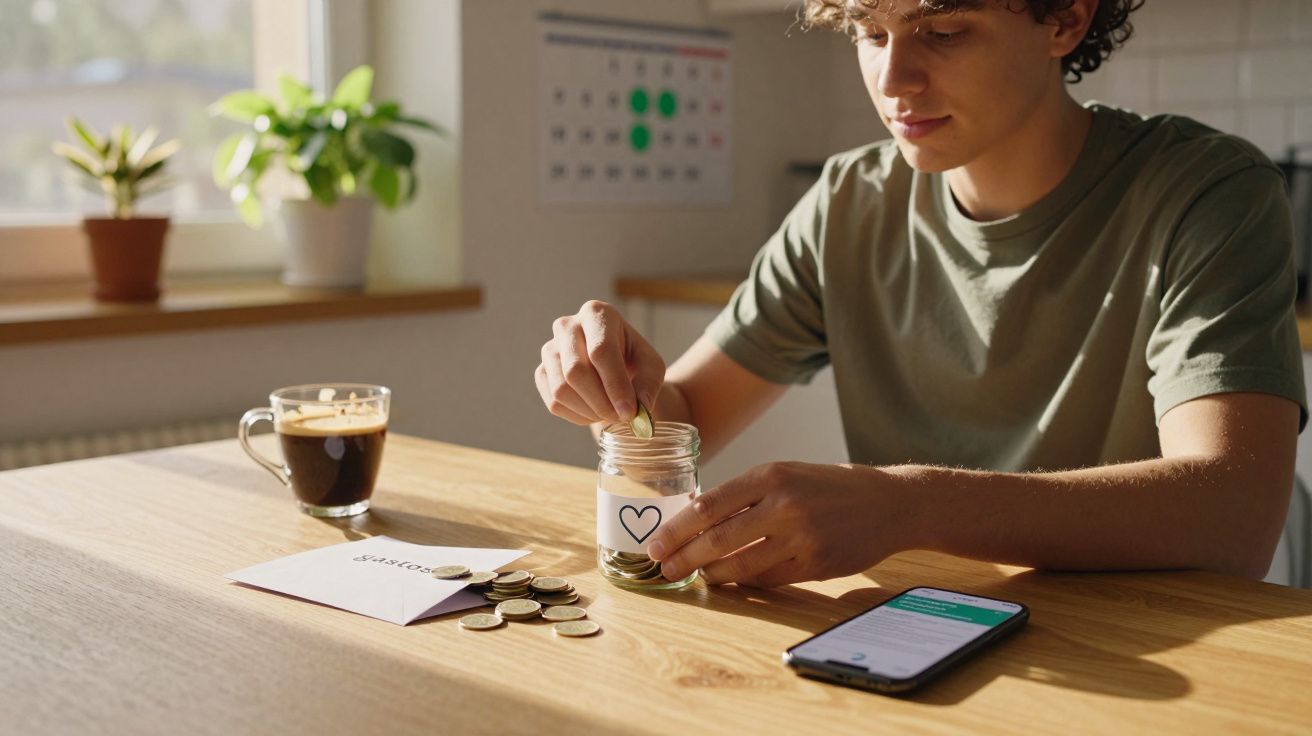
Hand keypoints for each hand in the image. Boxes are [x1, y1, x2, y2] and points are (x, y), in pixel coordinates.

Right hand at [535, 300, 665, 424]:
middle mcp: (567, 326)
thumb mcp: (650, 365)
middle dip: (601, 402)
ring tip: (609, 413)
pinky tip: (594, 412)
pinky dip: (577, 415)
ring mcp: (549, 349)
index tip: (630, 411)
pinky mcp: (541, 372)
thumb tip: (640, 408)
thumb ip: (649, 383)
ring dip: (589, 411)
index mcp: (597, 313)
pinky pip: (554, 403)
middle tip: (621, 416)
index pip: (600, 351)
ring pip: (561, 389)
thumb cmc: (632, 359)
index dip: (615, 385)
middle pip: (576, 371)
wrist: (611, 363)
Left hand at [646, 462, 917, 587]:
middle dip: (683, 557)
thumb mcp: (787, 473)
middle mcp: (784, 505)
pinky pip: (767, 580)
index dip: (676, 530)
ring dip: (710, 574)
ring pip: (740, 565)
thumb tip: (695, 513)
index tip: (654, 544)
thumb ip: (746, 493)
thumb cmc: (831, 486)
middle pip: (717, 539)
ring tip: (694, 576)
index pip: (708, 506)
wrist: (891, 503)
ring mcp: (801, 538)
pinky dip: (744, 582)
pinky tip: (731, 580)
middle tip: (662, 568)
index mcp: (770, 475)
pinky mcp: (816, 565)